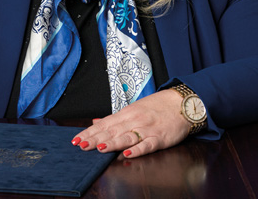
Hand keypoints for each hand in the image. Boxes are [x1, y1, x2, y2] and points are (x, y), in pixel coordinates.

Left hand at [72, 89, 190, 157]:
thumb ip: (114, 119)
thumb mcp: (133, 109)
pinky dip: (137, 149)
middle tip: (82, 145)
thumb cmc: (156, 107)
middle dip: (95, 139)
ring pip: (127, 137)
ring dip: (113, 143)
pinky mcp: (159, 138)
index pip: (104, 124)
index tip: (76, 139)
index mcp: (126, 114)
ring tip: (100, 147)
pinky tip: (127, 153)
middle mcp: (134, 121)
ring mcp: (147, 129)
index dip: (89, 132)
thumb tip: (95, 122)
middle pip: (112, 131)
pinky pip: (147, 144)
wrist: (181, 103)